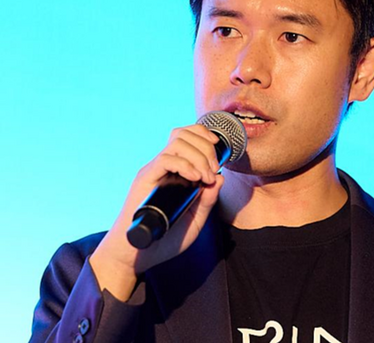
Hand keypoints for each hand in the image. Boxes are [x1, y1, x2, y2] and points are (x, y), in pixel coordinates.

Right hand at [89, 124, 222, 300]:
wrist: (136, 256)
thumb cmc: (164, 240)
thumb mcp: (195, 221)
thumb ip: (207, 201)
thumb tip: (220, 178)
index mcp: (174, 170)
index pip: (186, 136)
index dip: (203, 134)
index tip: (218, 148)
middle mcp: (163, 166)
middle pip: (184, 134)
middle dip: (206, 147)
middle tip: (213, 170)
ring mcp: (154, 171)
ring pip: (177, 142)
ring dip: (198, 155)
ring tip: (205, 177)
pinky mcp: (145, 180)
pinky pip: (165, 159)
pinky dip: (184, 164)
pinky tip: (194, 178)